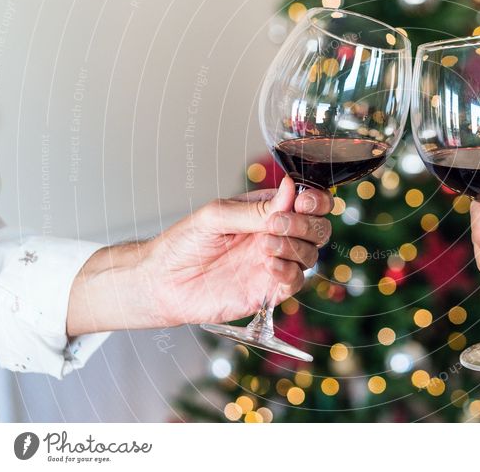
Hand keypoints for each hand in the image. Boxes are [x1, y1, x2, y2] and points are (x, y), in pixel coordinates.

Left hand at [67, 177, 332, 334]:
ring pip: (310, 254)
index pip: (307, 202)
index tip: (302, 202)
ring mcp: (274, 263)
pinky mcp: (268, 290)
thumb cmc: (183, 244)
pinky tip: (268, 266)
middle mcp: (275, 236)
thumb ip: (256, 209)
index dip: (315, 201)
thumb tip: (290, 189)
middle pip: (317, 228)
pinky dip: (289, 272)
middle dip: (306, 224)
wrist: (161, 283)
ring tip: (265, 247)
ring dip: (295, 248)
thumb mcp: (217, 216)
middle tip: (276, 226)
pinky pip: (296, 282)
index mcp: (266, 211)